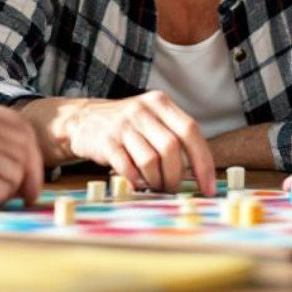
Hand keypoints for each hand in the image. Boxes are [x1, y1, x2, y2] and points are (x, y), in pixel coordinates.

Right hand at [23, 91, 215, 194]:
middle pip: (171, 148)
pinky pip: (127, 168)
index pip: (191, 131)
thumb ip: (176, 137)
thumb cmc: (127, 126)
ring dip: (156, 181)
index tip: (208, 186)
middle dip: (176, 176)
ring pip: (150, 160)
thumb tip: (202, 172)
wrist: (83, 120)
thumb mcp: (152, 119)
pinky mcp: (105, 141)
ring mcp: (122, 124)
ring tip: (154, 186)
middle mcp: (142, 110)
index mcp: (160, 103)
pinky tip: (137, 183)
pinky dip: (136, 181)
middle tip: (173, 189)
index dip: (203, 162)